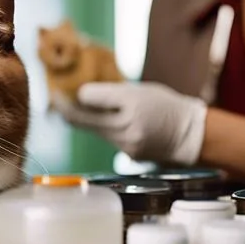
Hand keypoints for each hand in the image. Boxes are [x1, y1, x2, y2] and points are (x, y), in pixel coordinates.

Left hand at [52, 82, 207, 165]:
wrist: (190, 135)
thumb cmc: (166, 105)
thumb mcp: (140, 90)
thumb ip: (111, 92)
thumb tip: (80, 94)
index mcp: (132, 103)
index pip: (90, 98)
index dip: (71, 95)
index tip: (57, 89)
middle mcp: (127, 126)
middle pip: (85, 119)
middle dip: (66, 109)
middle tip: (54, 99)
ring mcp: (126, 144)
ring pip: (94, 130)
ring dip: (83, 119)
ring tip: (73, 107)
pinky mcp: (128, 154)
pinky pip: (107, 139)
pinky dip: (101, 129)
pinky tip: (103, 122)